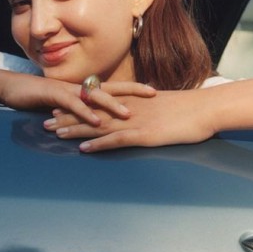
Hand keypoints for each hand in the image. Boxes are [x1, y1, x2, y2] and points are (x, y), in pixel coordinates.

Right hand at [0, 73, 155, 126]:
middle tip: (153, 93)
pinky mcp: (55, 95)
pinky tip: (96, 122)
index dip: (133, 88)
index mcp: (84, 89)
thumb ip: (81, 111)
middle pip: (111, 87)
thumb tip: (99, 120)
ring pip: (94, 96)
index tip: (154, 90)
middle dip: (133, 90)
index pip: (114, 87)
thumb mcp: (65, 106)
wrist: (13, 88)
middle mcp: (80, 87)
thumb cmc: (40, 98)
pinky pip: (73, 105)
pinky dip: (85, 113)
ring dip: (112, 106)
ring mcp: (68, 90)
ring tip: (129, 114)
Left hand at [44, 89, 215, 151]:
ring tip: (54, 133)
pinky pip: (116, 140)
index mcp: (134, 102)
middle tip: (46, 120)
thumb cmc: (191, 109)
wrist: (206, 109)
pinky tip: (83, 149)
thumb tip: (144, 114)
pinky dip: (98, 144)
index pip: (100, 103)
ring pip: (98, 125)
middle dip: (68, 116)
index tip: (62, 108)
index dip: (79, 106)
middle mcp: (130, 109)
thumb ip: (150, 110)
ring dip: (75, 130)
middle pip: (92, 113)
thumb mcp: (165, 106)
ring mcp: (136, 122)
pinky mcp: (144, 135)